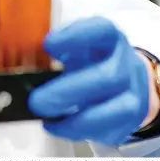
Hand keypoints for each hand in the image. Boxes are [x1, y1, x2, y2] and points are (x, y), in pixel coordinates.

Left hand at [28, 16, 155, 146]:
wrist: (128, 81)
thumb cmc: (95, 61)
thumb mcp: (79, 46)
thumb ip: (59, 50)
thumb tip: (27, 61)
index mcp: (111, 38)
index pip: (102, 30)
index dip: (76, 36)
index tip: (48, 45)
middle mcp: (126, 64)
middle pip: (108, 77)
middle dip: (69, 91)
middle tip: (38, 100)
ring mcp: (133, 94)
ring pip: (115, 110)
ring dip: (76, 118)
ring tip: (45, 115)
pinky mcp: (130, 121)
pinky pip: (106, 130)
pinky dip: (77, 130)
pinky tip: (56, 125)